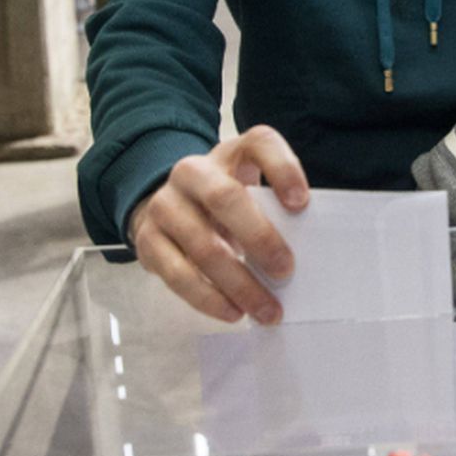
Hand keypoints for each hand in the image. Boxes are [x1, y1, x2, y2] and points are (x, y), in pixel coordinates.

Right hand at [127, 125, 309, 323]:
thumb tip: (306, 253)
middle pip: (224, 198)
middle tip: (286, 272)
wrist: (168, 205)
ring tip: (267, 310)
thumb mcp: (251, 189)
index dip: (283, 170)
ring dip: (238, 284)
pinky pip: (178, 274)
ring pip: (202, 245)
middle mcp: (193, 171)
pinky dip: (208, 298)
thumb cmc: (226, 202)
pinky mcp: (148, 239)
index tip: (302, 204)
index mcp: (231, 152)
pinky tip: (233, 312)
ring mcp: (165, 204)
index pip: (259, 143)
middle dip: (259, 237)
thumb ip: (274, 208)